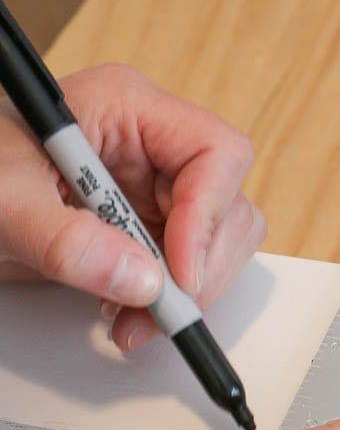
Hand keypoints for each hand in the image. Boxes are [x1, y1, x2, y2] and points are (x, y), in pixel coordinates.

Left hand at [0, 64, 264, 349]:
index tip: (181, 273)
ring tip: (134, 320)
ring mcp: (157, 189)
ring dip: (188, 293)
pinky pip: (190, 270)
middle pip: (227, 205)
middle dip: (201, 267)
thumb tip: (141, 281)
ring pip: (218, 244)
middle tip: (161, 311)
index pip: (216, 152)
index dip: (209, 215)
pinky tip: (129, 314)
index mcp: (129, 108)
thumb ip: (67, 242)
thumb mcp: (6, 202)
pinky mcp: (151, 229)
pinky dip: (169, 303)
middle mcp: (156, 147)